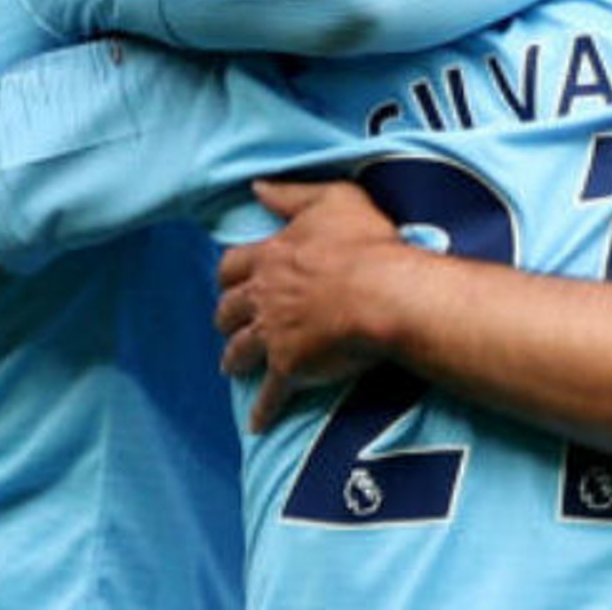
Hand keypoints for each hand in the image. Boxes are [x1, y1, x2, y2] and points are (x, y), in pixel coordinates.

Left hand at [216, 178, 410, 428]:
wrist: (386, 293)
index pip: (232, 266)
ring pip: (240, 350)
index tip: (230, 281)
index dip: (229, 274)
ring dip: (234, 359)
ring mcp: (274, 334)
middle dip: (226, 318)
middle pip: (228, 310)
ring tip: (232, 367)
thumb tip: (256, 187)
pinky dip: (263, 410)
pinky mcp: (291, 367)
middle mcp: (264, 297)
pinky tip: (257, 424)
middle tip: (228, 325)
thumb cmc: (366, 243)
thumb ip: (290, 194)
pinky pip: (271, 394)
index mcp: (271, 258)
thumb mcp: (332, 200)